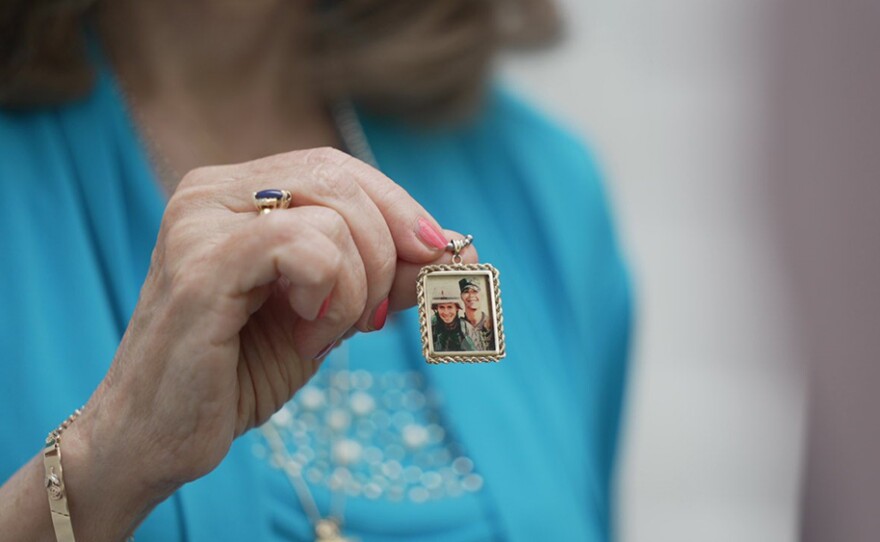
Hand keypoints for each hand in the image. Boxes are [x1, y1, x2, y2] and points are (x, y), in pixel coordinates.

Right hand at [70, 148, 475, 499]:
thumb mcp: (330, 315)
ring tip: (320, 333)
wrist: (158, 439)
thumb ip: (385, 278)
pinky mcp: (200, 267)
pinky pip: (303, 246)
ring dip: (355, 286)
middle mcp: (210, 192)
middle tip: (374, 316)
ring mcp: (200, 223)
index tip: (436, 256)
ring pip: (331, 214)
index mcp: (235, 192)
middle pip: (340, 177)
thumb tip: (457, 252)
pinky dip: (329, 294)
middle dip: (386, 250)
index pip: (337, 167)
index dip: (398, 208)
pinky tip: (305, 332)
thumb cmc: (237, 372)